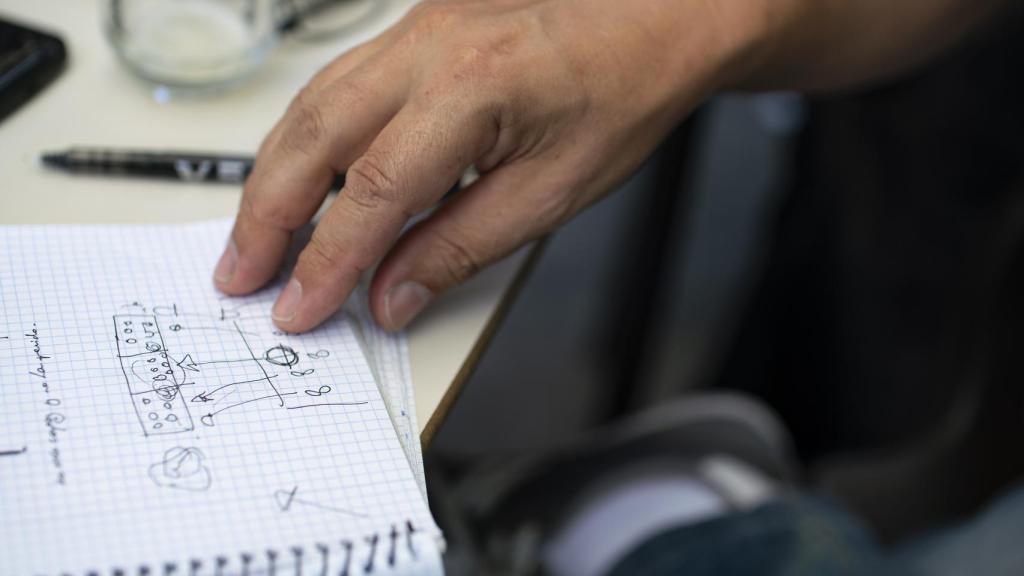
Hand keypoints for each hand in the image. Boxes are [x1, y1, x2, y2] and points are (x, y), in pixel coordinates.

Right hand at [214, 0, 767, 331]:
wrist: (653, 20)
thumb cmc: (621, 95)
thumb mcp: (551, 193)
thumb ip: (461, 246)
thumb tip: (390, 294)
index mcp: (471, 88)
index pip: (374, 192)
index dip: (327, 259)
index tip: (298, 306)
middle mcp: (427, 47)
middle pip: (313, 137)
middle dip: (266, 215)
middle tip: (239, 276)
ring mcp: (414, 31)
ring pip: (311, 105)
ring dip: (272, 176)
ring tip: (251, 238)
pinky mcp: (413, 31)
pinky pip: (335, 86)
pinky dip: (303, 140)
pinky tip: (293, 175)